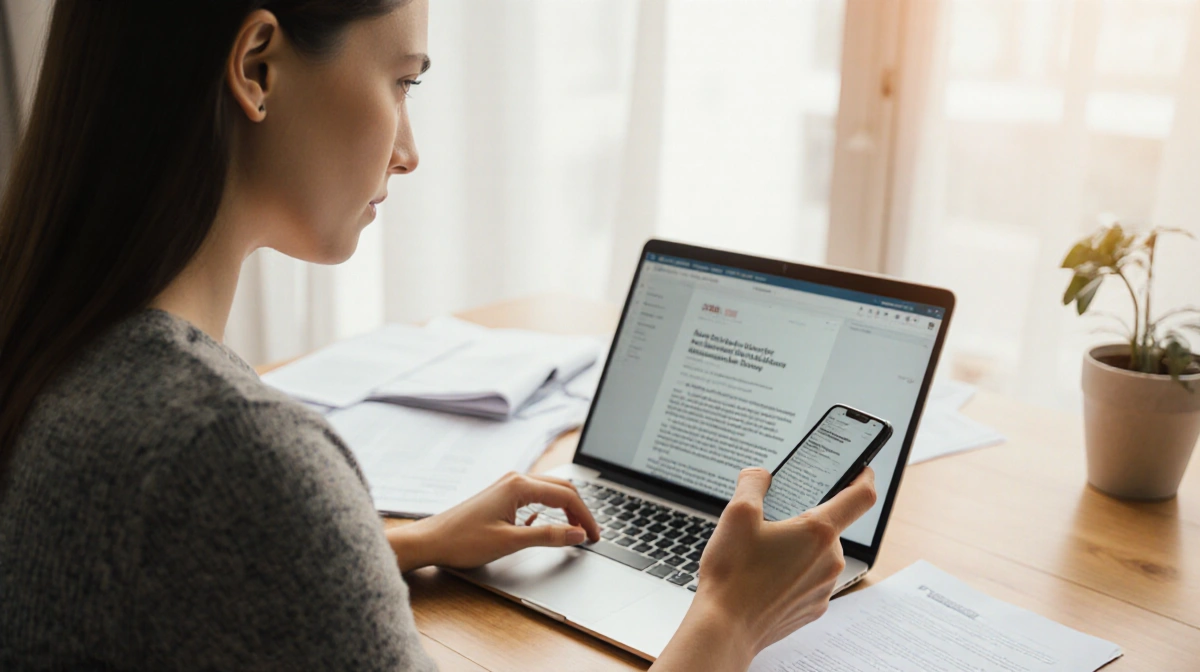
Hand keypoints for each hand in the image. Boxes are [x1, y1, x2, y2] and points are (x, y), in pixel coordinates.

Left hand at [387, 472, 600, 571]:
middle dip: (580, 510)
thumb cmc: (462, 540)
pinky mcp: (501, 496)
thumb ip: (547, 536)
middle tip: (592, 534)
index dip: (585, 517)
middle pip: (561, 489)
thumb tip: (577, 534)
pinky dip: (550, 509)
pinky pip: (535, 497)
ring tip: (576, 529)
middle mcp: (515, 479)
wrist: (430, 540)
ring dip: (566, 508)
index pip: (566, 496)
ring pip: (549, 491)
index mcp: (519, 485)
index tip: (595, 536)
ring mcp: (507, 486)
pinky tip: (550, 524)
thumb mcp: (510, 542)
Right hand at [653, 467, 876, 670]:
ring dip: (798, 548)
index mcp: (817, 532)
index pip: (860, 496)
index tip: (861, 469)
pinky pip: (810, 580)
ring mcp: (823, 588)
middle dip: (805, 520)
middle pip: (829, 527)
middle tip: (773, 522)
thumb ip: (753, 483)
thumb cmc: (733, 574)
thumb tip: (760, 475)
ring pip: (818, 555)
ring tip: (762, 555)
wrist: (725, 627)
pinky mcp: (813, 608)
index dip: (863, 476)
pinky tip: (765, 577)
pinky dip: (793, 573)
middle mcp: (829, 561)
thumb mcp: (737, 514)